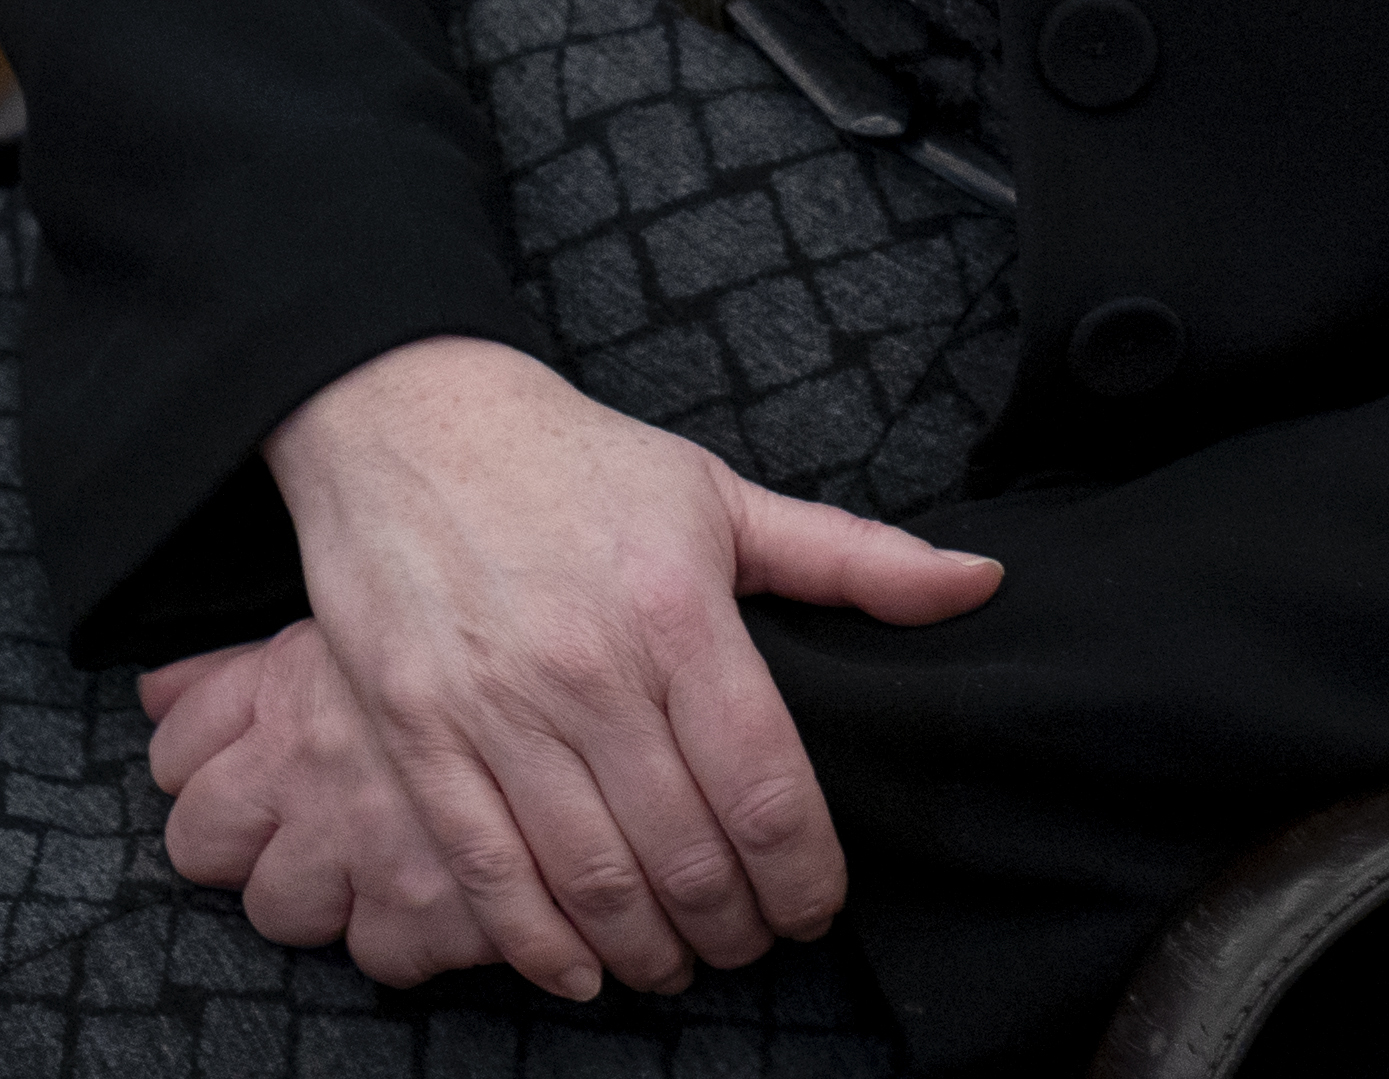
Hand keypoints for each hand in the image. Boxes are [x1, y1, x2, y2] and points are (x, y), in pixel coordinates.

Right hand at [199, 335, 1001, 997]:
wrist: (408, 420)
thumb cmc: (577, 463)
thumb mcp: (722, 496)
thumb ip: (854, 559)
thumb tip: (980, 583)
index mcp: (678, 610)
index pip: (765, 785)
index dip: (804, 875)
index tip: (816, 908)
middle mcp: (589, 669)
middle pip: (686, 852)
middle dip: (733, 926)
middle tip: (751, 944)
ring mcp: (494, 708)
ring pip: (591, 878)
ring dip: (647, 948)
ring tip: (677, 963)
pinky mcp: (415, 733)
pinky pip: (486, 870)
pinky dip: (539, 943)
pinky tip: (581, 968)